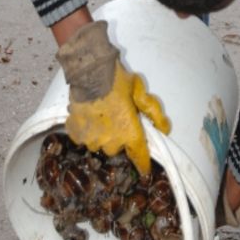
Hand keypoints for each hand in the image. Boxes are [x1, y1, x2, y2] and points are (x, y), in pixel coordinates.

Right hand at [56, 21, 170, 174]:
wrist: (89, 71)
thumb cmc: (117, 80)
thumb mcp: (141, 92)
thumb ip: (153, 112)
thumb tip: (164, 129)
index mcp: (129, 133)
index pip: (140, 157)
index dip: (143, 164)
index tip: (144, 169)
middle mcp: (110, 142)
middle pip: (117, 148)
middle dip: (119, 138)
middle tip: (117, 120)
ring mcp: (91, 139)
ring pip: (99, 143)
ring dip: (101, 135)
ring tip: (100, 116)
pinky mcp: (76, 133)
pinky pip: (83, 138)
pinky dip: (85, 131)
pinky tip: (87, 117)